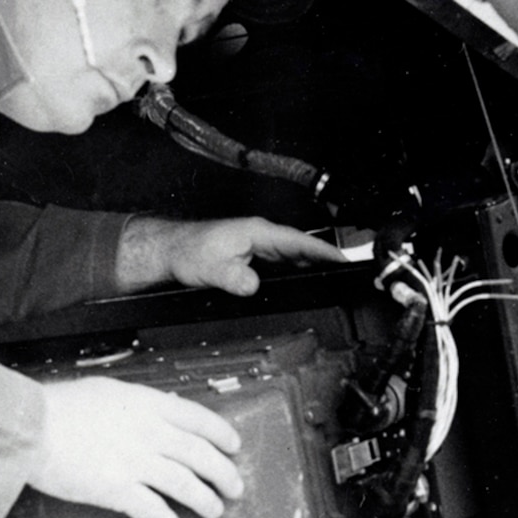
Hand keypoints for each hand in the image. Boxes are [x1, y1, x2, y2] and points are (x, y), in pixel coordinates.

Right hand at [31, 378, 242, 517]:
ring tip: (212, 510)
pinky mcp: (117, 490)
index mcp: (148, 405)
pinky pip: (154, 511)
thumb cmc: (60, 407)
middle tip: (234, 487)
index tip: (233, 446)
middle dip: (224, 474)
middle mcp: (149, 433)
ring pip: (186, 485)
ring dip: (205, 501)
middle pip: (201, 456)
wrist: (30, 427)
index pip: (199, 419)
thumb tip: (157, 412)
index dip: (222, 435)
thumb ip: (136, 404)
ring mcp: (135, 462)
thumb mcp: (107, 392)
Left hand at [118, 215, 346, 296]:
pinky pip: (282, 264)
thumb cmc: (187, 252)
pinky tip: (301, 285)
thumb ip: (233, 277)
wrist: (171, 251)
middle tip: (347, 277)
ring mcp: (258, 246)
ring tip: (332, 283)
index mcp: (257, 232)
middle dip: (325, 262)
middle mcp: (261, 236)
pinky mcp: (253, 256)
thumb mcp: (210, 268)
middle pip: (302, 250)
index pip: (300, 242)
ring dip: (311, 268)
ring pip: (293, 257)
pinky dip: (295, 272)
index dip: (324, 252)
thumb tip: (253, 286)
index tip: (344, 261)